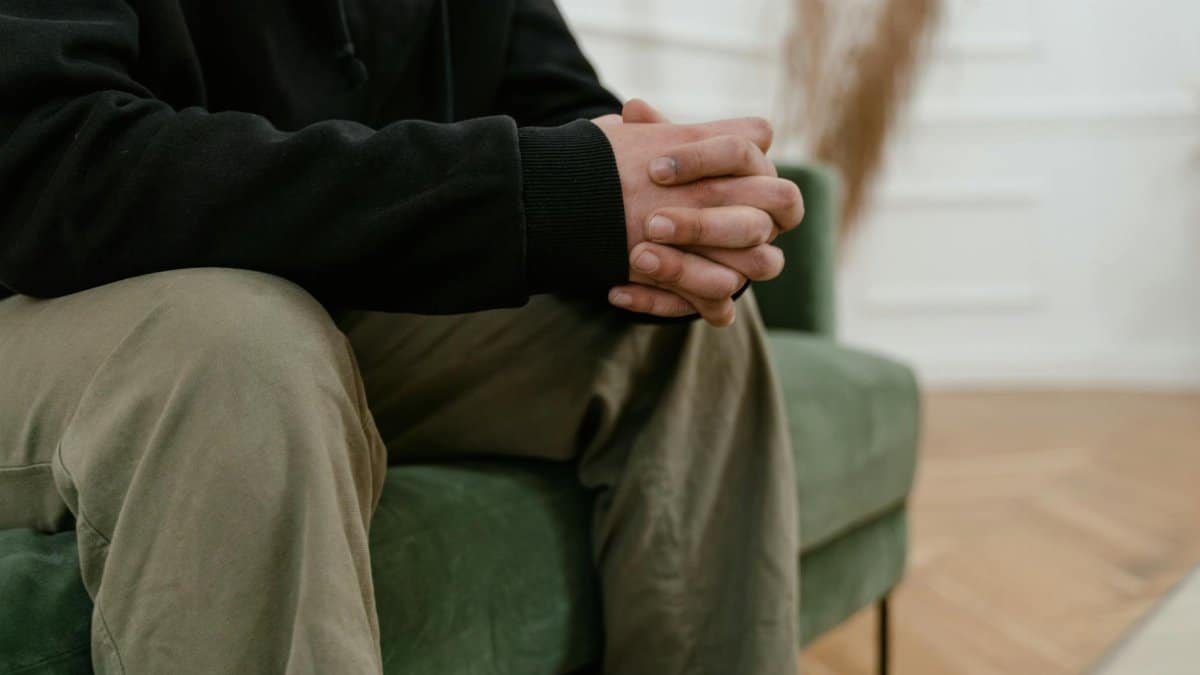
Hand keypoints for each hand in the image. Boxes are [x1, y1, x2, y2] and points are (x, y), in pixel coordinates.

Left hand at [593, 100, 803, 324]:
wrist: (644, 223)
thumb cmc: (660, 179)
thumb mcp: (653, 151)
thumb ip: (651, 133)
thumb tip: (634, 111)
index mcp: (755, 170)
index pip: (749, 152)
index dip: (706, 159)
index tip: (654, 170)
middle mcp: (766, 217)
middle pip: (758, 220)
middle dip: (703, 224)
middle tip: (651, 222)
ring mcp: (753, 261)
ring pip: (750, 269)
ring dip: (688, 267)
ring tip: (636, 257)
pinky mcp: (725, 298)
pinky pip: (712, 309)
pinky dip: (661, 301)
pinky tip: (616, 291)